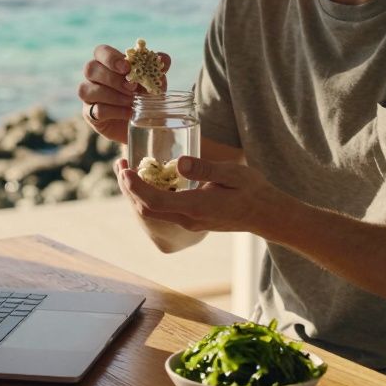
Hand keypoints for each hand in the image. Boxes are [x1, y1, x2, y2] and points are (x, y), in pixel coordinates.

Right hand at [78, 44, 170, 143]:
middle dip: (112, 78)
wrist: (142, 123)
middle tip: (132, 88)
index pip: (100, 52)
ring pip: (87, 89)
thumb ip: (157, 68)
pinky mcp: (90, 114)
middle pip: (90, 68)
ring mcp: (89, 96)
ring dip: (112, 95)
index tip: (127, 68)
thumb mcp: (154, 81)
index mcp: (107, 63)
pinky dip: (114, 111)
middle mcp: (94, 77)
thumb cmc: (144, 96)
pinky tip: (129, 113)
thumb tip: (163, 59)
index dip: (111, 58)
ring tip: (131, 101)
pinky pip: (95, 110)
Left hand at [115, 155, 290, 234]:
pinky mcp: (191, 221)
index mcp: (195, 206)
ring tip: (127, 170)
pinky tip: (149, 179)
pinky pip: (162, 211)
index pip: (154, 200)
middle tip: (120, 164)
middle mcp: (187, 219)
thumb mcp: (231, 172)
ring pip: (151, 212)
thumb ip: (204, 168)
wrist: (265, 214)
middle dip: (128, 188)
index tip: (124, 168)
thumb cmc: (251, 190)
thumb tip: (179, 162)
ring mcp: (188, 222)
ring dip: (135, 193)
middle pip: (146, 209)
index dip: (134, 186)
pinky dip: (148, 196)